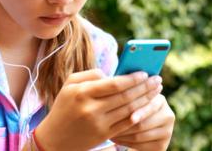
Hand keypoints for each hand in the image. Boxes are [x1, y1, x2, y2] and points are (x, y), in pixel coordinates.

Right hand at [34, 69, 162, 150]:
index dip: (132, 78)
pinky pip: (126, 124)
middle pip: (125, 96)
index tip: (144, 73)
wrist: (54, 139)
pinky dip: (139, 115)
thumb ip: (90, 74)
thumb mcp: (69, 85)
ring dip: (146, 100)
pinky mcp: (104, 135)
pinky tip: (148, 107)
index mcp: (82, 93)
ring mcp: (98, 124)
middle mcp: (91, 109)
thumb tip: (113, 74)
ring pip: (129, 110)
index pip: (113, 84)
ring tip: (156, 92)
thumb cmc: (64, 106)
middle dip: (144, 88)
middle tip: (157, 80)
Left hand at [111, 94, 174, 150]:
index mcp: (161, 100)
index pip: (147, 104)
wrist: (140, 132)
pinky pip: (141, 146)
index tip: (118, 111)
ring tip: (109, 131)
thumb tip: (103, 75)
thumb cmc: (130, 110)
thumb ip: (122, 89)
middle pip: (143, 121)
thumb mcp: (130, 99)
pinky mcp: (162, 146)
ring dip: (122, 134)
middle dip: (124, 124)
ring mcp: (167, 132)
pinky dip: (126, 143)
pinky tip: (115, 139)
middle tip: (108, 124)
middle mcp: (168, 115)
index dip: (133, 108)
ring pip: (140, 134)